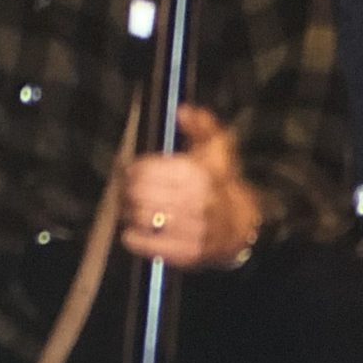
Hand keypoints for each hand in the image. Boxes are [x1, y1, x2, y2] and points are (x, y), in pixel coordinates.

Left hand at [120, 108, 260, 270]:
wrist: (238, 224)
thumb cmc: (219, 182)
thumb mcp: (215, 148)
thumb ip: (200, 125)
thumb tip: (182, 110)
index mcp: (198, 173)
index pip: (147, 170)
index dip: (132, 169)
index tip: (129, 170)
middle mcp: (196, 201)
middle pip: (140, 194)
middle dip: (126, 191)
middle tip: (123, 190)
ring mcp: (193, 228)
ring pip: (143, 218)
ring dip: (128, 213)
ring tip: (127, 208)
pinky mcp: (188, 252)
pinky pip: (150, 245)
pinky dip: (134, 238)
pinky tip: (130, 232)